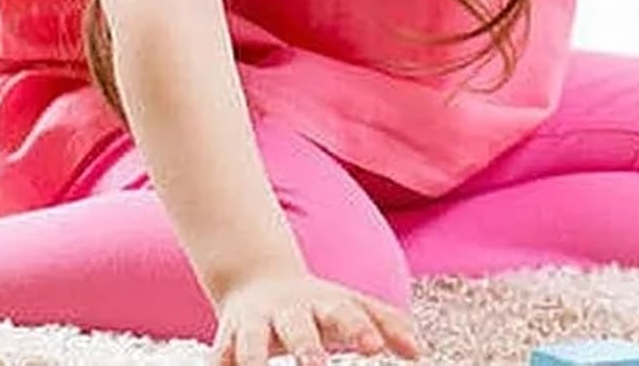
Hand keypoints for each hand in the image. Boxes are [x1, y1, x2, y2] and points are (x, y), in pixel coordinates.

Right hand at [212, 264, 421, 365]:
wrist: (260, 281)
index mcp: (324, 305)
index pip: (345, 313)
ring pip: (249, 341)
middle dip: (306, 346)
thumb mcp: (352, 306)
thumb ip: (387, 325)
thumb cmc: (319, 306)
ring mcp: (255, 326)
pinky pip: (218, 358)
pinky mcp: (226, 342)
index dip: (359, 329)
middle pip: (298, 326)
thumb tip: (420, 352)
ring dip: (252, 358)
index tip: (373, 347)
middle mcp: (289, 313)